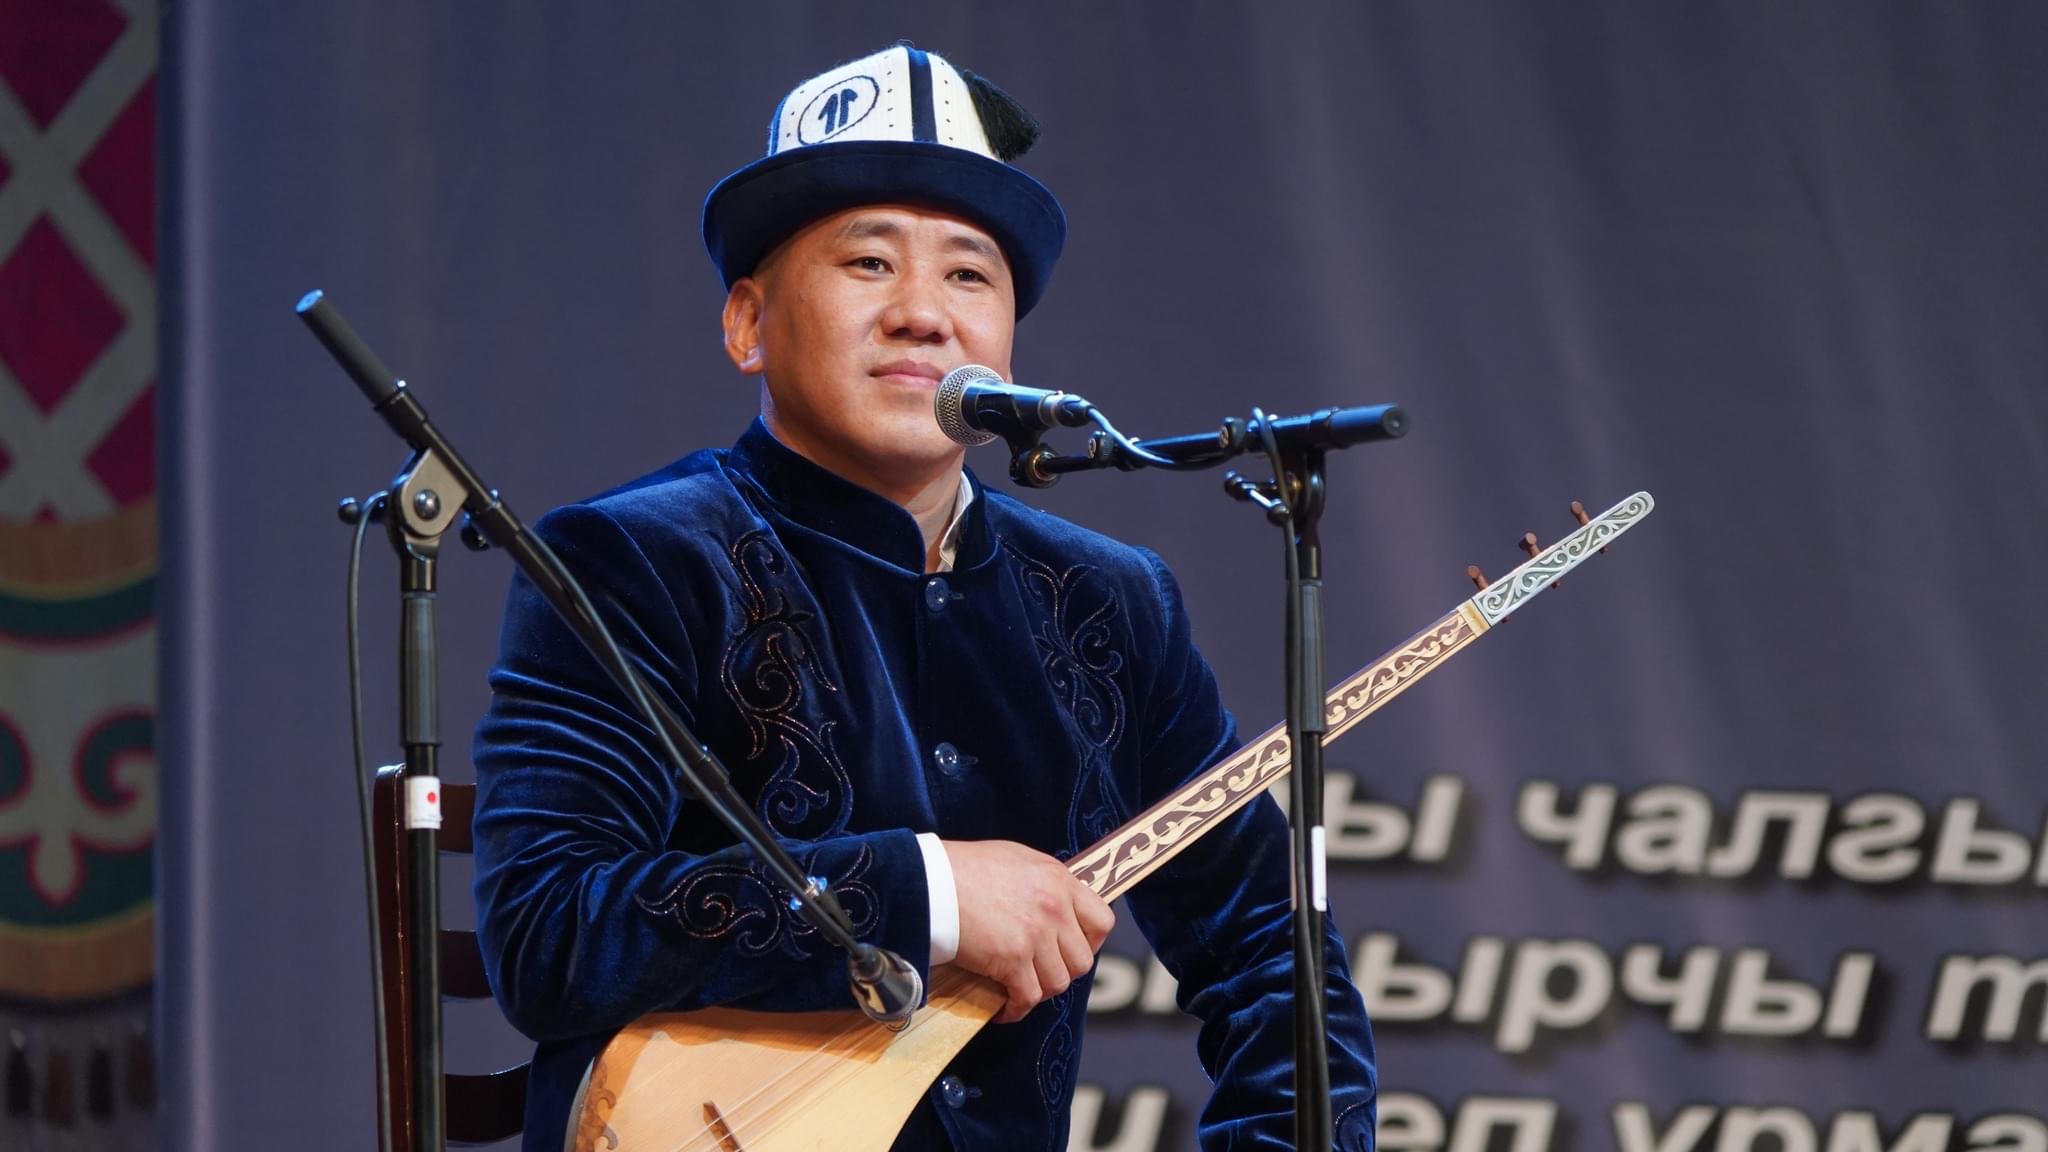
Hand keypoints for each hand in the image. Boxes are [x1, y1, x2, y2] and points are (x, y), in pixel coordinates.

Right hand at [942, 839, 1114, 1023]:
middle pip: (1082, 960)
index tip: (1071, 948)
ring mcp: (1035, 934)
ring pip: (1058, 983)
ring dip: (1038, 990)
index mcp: (1059, 879)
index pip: (1102, 921)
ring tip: (1019, 988)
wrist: (931, 881)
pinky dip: (1016, 1009)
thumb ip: (1044, 883)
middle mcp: (1054, 907)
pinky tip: (1003, 1008)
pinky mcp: (1012, 958)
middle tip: (1039, 971)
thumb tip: (1057, 904)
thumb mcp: (1017, 860)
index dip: (1091, 942)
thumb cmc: (965, 868)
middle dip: (1061, 970)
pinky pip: (1028, 997)